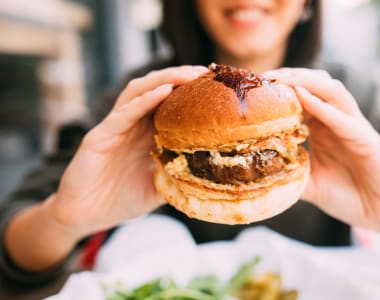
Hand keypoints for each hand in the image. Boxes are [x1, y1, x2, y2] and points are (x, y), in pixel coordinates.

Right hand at [48, 66, 207, 236]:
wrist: (86, 216)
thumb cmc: (121, 200)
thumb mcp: (159, 187)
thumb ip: (178, 176)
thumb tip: (211, 175)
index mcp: (146, 133)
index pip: (169, 103)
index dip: (190, 91)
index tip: (215, 85)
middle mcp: (132, 124)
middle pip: (155, 89)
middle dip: (180, 77)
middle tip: (205, 72)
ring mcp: (115, 127)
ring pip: (138, 92)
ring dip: (163, 80)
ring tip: (187, 75)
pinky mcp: (99, 136)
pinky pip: (123, 114)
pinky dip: (143, 101)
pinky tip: (162, 92)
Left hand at [263, 68, 379, 233]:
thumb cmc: (348, 198)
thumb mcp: (310, 185)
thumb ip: (290, 175)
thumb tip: (258, 175)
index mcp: (324, 129)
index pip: (301, 98)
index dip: (278, 89)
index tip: (252, 87)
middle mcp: (338, 122)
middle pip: (315, 85)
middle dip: (288, 77)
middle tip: (260, 77)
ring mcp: (354, 127)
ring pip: (331, 91)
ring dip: (305, 81)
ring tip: (279, 78)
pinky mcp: (368, 139)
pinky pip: (343, 118)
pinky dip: (322, 106)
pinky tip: (302, 96)